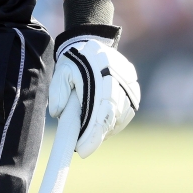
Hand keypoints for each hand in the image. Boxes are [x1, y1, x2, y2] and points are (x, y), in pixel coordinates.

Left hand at [48, 26, 139, 157]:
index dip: (91, 134)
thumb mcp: (61, 71)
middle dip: (96, 136)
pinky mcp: (134, 91)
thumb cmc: (74, 59)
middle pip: (110, 118)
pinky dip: (114, 122)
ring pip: (119, 118)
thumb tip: (58, 114)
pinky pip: (126, 113)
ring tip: (88, 133)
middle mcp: (120, 82)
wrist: (93, 43)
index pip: (99, 112)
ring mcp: (130, 87)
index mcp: (101, 76)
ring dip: (104, 129)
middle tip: (82, 148)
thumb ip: (58, 91)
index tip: (81, 150)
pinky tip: (101, 124)